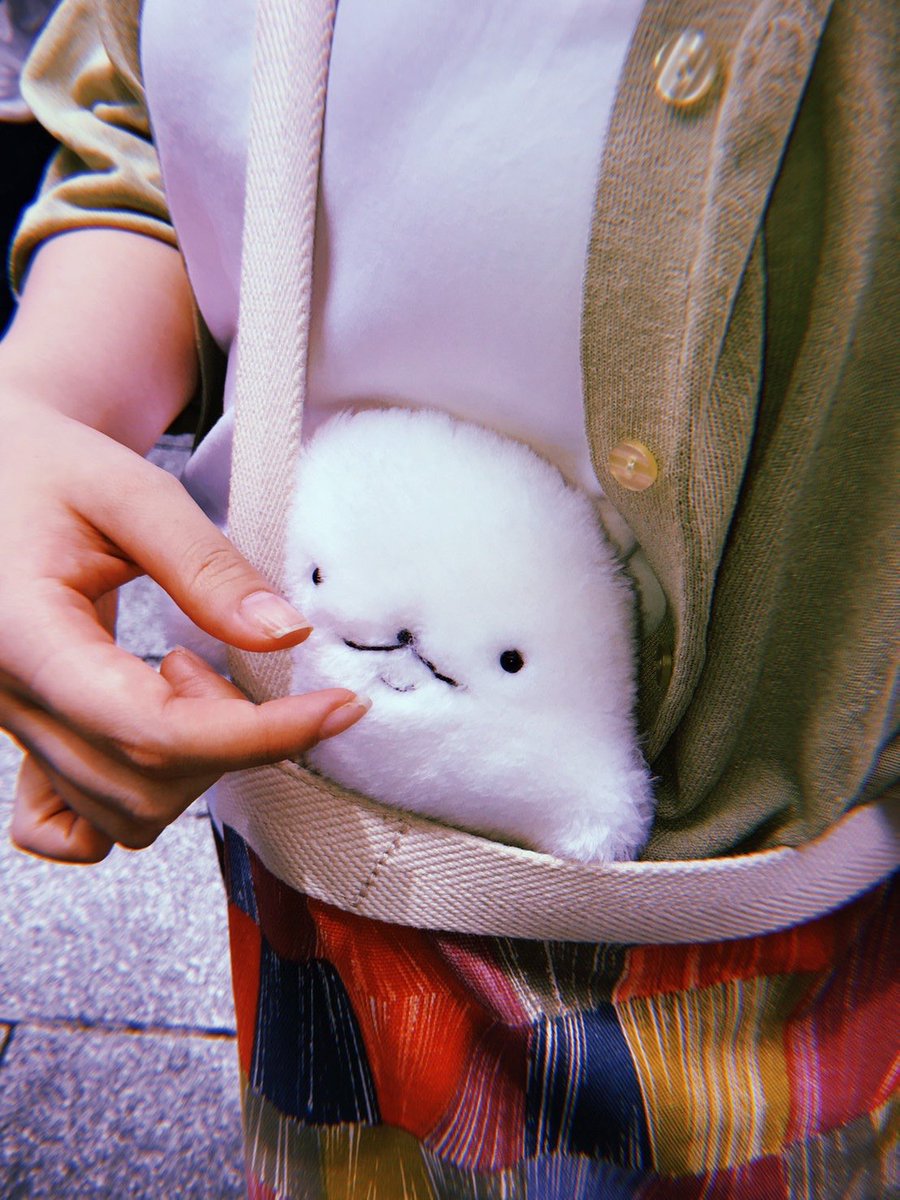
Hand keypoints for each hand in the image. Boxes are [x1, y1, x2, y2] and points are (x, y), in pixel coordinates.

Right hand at [1, 397, 366, 862]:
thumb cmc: (48, 468)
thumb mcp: (129, 492)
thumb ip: (206, 566)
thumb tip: (287, 636)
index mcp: (25, 639)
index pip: (150, 730)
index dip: (258, 734)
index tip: (338, 707)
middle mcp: (10, 702)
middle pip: (142, 785)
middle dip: (230, 743)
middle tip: (234, 664)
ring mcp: (13, 730)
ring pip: (120, 815)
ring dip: (189, 768)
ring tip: (186, 677)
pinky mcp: (27, 738)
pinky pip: (67, 828)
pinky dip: (126, 809)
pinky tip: (157, 742)